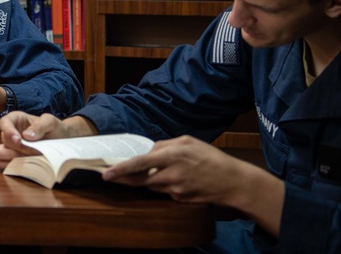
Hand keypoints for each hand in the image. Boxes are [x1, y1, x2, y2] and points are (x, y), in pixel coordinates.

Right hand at [0, 114, 95, 168]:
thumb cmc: (55, 128)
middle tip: (33, 150)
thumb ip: (40, 125)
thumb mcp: (51, 122)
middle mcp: (11, 133)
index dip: (8, 131)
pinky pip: (4, 165)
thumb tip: (26, 136)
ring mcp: (11, 148)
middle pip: (4, 140)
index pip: (4, 122)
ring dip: (12, 158)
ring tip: (29, 158)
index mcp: (16, 120)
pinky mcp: (13, 160)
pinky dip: (13, 167)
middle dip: (18, 147)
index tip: (19, 139)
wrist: (62, 142)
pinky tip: (27, 165)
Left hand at [102, 135, 284, 236]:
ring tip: (163, 171)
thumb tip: (148, 151)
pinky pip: (165, 191)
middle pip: (141, 179)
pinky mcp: (181, 199)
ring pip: (152, 185)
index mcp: (173, 155)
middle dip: (125, 178)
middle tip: (110, 177)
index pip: (141, 163)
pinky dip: (164, 185)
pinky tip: (179, 179)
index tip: (107, 174)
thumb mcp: (189, 141)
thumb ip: (166, 144)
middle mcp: (172, 173)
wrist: (233, 182)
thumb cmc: (211, 158)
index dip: (122, 170)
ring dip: (148, 179)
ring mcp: (177, 189)